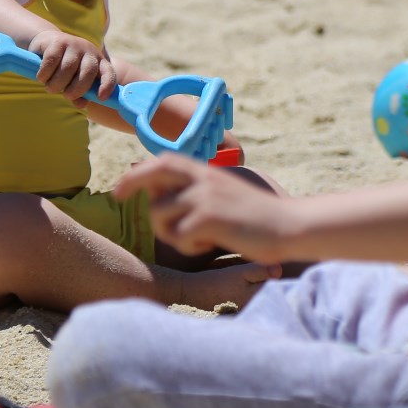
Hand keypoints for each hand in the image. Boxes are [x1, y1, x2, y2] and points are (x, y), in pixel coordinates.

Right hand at [24, 30, 115, 103]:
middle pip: (88, 71)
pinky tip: (42, 78)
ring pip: (68, 68)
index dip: (107, 85)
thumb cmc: (64, 67)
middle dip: (77, 88)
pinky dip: (46, 73)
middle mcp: (88, 50)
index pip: (108, 72)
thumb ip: (79, 94)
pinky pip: (52, 60)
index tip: (101, 98)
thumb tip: (81, 105)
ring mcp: (74, 44)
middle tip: (67, 96)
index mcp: (98, 61)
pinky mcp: (58, 41)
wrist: (46, 42)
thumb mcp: (73, 81)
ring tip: (50, 88)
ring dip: (57, 83)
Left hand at [114, 154, 296, 260]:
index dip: (139, 172)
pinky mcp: (209, 218)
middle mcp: (203, 179)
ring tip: (194, 239)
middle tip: (117, 196)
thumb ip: (199, 191)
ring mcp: (205, 197)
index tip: (121, 187)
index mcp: (208, 172)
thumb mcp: (226, 195)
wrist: (290, 225)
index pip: (164, 162)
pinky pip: (177, 235)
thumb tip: (163, 195)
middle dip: (131, 183)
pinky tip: (207, 246)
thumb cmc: (258, 217)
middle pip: (154, 175)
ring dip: (169, 232)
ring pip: (160, 213)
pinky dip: (187, 246)